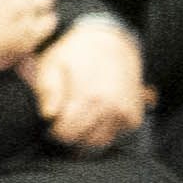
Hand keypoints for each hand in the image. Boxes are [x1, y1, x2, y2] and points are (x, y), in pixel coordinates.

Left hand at [33, 11, 148, 151]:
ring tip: (77, 119)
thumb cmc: (76, 52)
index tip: (51, 122)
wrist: (111, 40)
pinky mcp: (134, 116)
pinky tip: (93, 117)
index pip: (66, 134)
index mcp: (89, 96)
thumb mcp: (52, 64)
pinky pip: (115, 136)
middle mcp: (111, 107)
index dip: (54, 131)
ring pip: (100, 142)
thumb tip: (49, 116)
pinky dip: (102, 131)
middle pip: (83, 142)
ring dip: (85, 136)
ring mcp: (125, 113)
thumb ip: (48, 91)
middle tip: (62, 122)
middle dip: (69, 135)